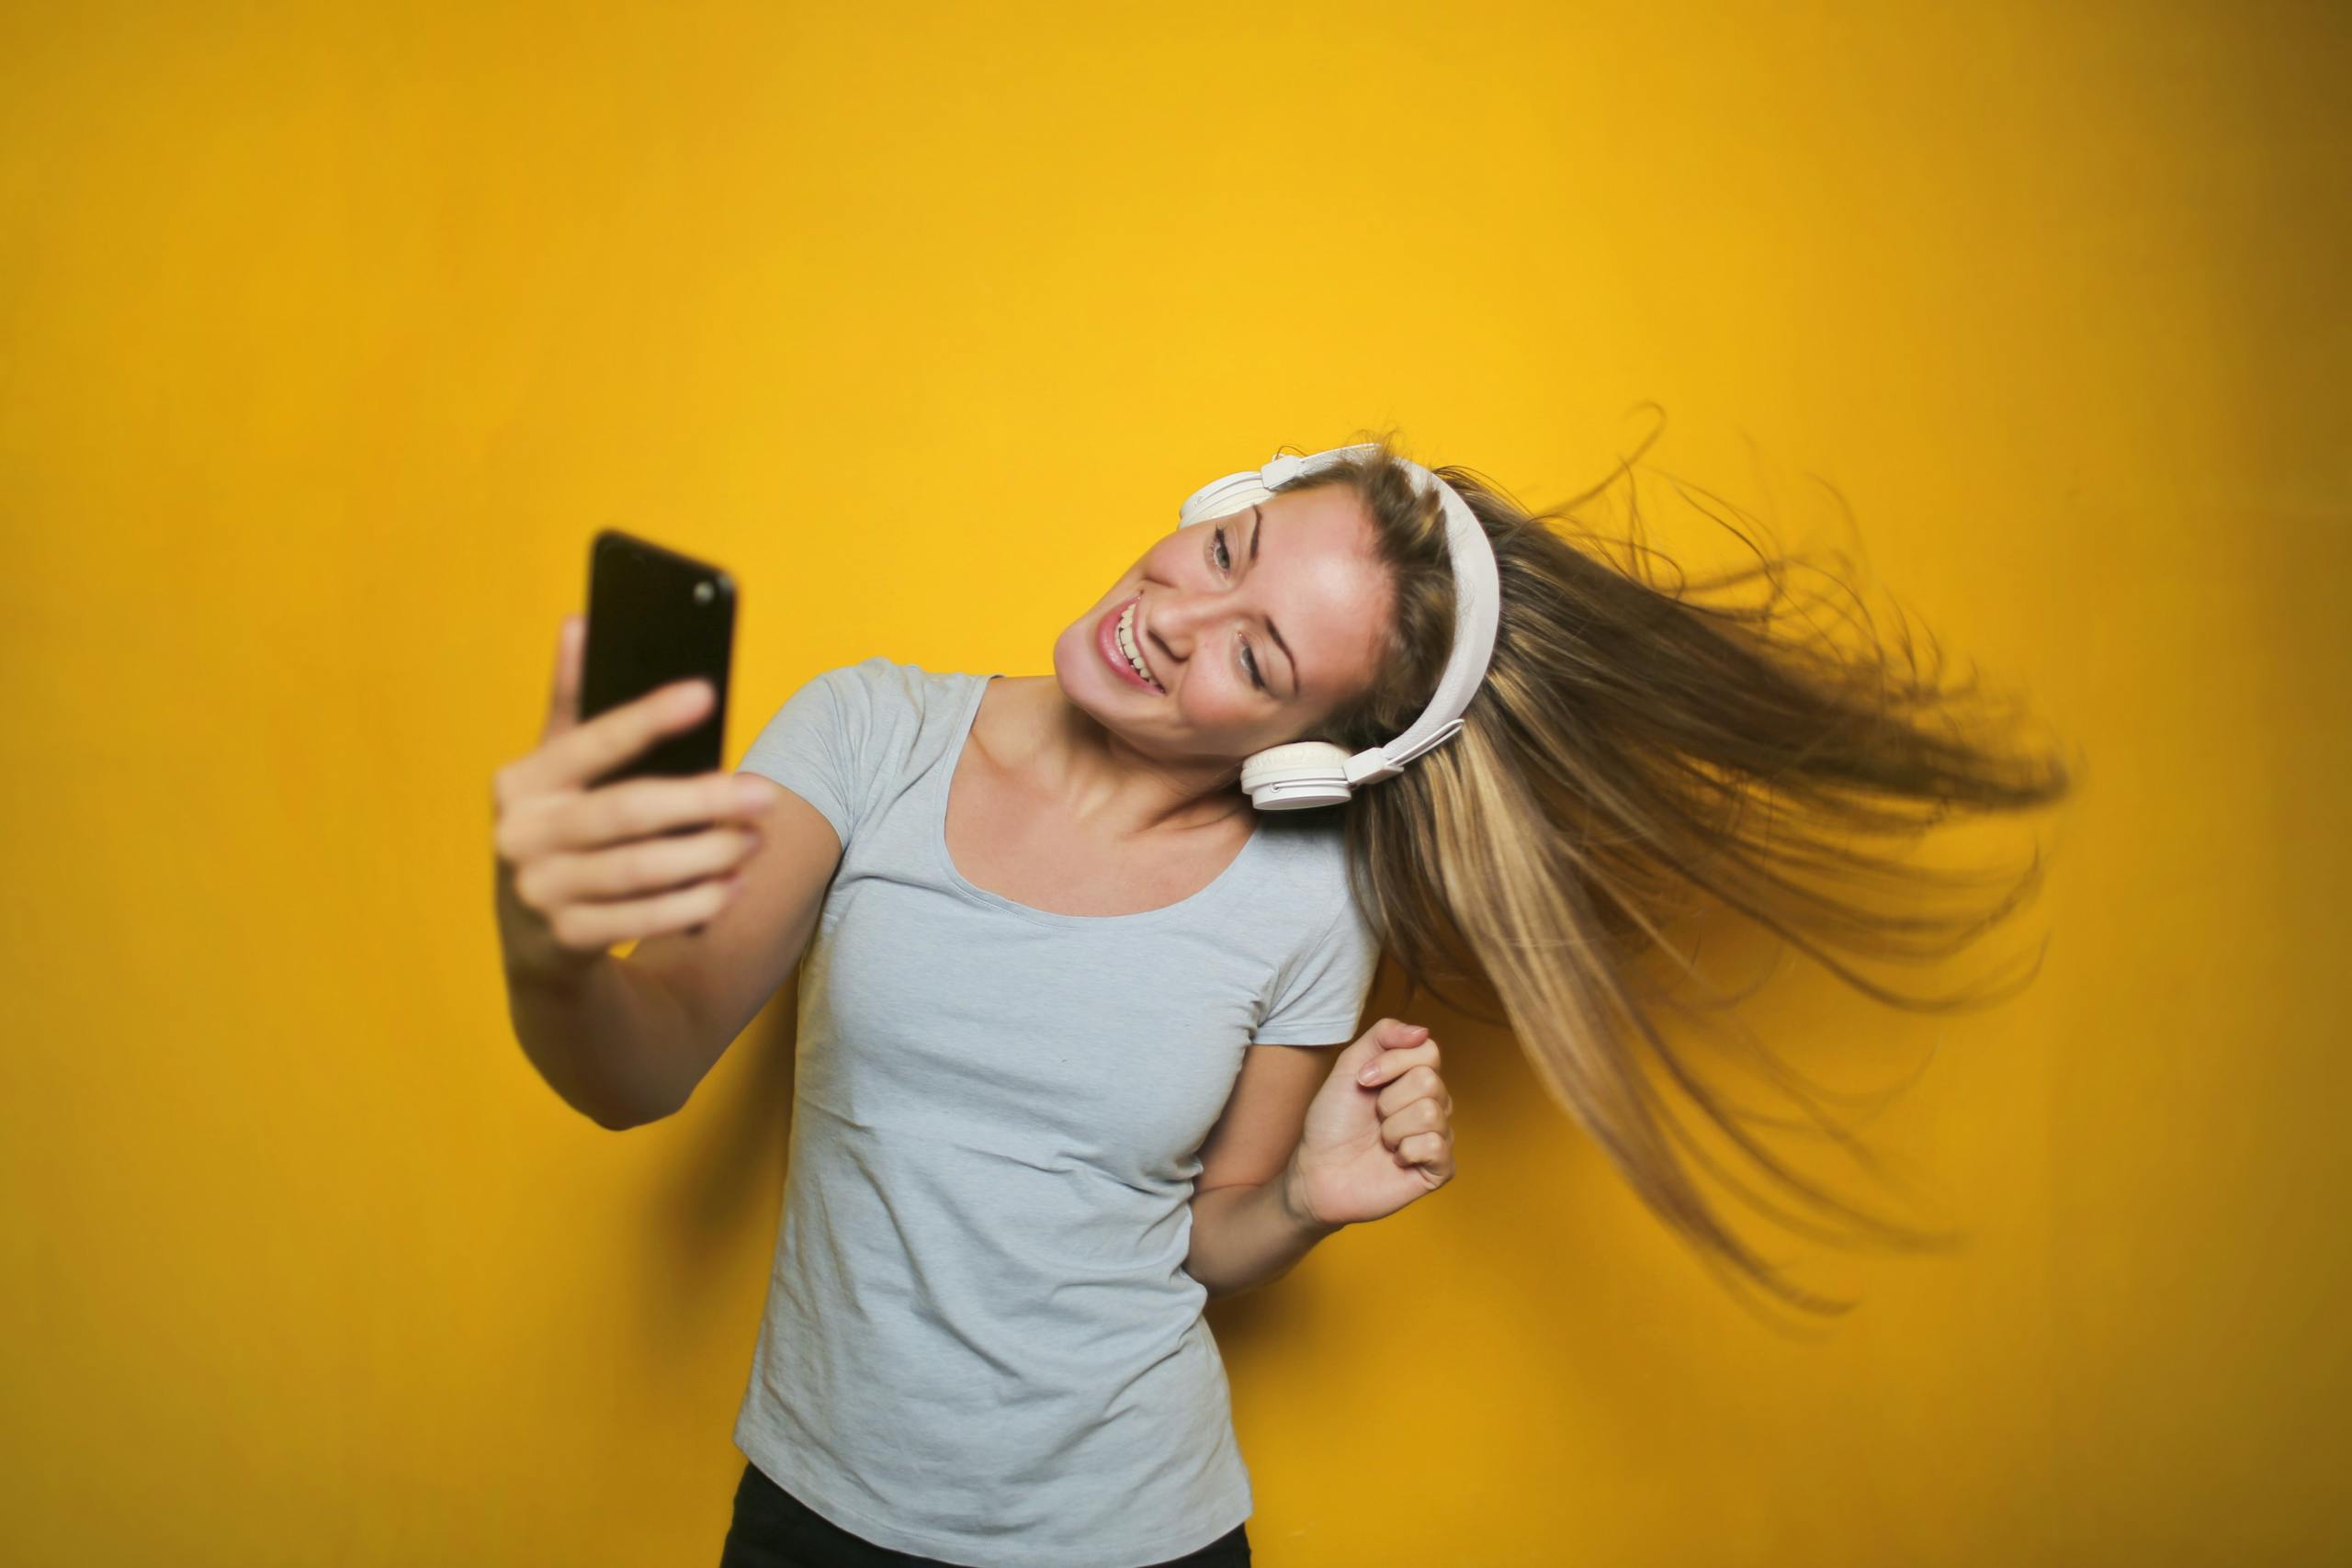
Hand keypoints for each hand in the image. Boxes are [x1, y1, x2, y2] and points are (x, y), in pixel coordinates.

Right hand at [491, 614, 774, 978]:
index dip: (646, 717)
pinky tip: (731, 887)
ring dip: (705, 855)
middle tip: (765, 794)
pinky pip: (638, 920)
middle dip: (701, 801)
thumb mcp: (556, 770)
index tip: (705, 692)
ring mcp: (538, 893)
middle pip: (624, 812)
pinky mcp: (564, 941)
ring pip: (636, 871)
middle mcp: (520, 836)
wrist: (534, 939)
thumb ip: (572, 703)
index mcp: (520, 781)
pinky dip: (690, 903)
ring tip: (754, 840)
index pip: (588, 740)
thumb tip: (581, 622)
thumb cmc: (562, 829)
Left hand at [1284, 1018, 1457, 1229]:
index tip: (1363, 1080)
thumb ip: (1382, 1037)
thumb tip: (1423, 1030)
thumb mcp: (1348, 1067)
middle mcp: (1433, 1104)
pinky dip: (1405, 1151)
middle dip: (1388, 1100)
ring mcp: (1438, 1136)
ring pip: (1431, 1113)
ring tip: (1381, 1141)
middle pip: (1429, 1081)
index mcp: (1414, 1078)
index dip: (1392, 1064)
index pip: (1429, 1051)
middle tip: (1374, 1118)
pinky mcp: (1439, 1169)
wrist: (1317, 1171)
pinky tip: (1395, 1159)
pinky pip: (1436, 1146)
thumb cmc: (1332, 1123)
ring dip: (1392, 1128)